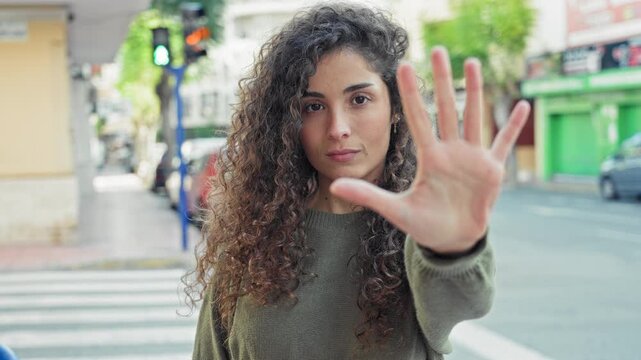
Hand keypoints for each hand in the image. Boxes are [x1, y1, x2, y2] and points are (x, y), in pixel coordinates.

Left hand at [330, 47, 529, 253]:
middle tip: (439, 50)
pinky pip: (503, 143)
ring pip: (473, 117)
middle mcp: (451, 151)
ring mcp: (472, 158)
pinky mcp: (491, 170)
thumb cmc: (424, 224)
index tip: (402, 66)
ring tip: (472, 63)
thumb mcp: (395, 210)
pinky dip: (512, 126)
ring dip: (474, 91)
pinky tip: (521, 104)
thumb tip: (335, 184)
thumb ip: (368, 195)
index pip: (418, 119)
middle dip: (443, 80)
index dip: (412, 94)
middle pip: (447, 109)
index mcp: (429, 158)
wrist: (451, 240)